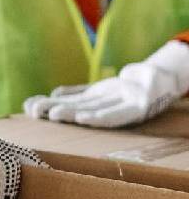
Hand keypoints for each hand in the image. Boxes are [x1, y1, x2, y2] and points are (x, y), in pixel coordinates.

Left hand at [24, 40, 188, 127]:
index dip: (96, 117)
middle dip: (69, 113)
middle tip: (51, 114)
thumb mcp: (156, 82)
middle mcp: (111, 107)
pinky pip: (77, 94)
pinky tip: (50, 93)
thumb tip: (151, 81)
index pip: (111, 116)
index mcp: (130, 109)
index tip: (81, 117)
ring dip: (58, 105)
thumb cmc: (157, 82)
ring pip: (77, 104)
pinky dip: (64, 94)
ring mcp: (100, 101)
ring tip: (40, 108)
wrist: (149, 81)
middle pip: (88, 111)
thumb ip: (152, 83)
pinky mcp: (94, 93)